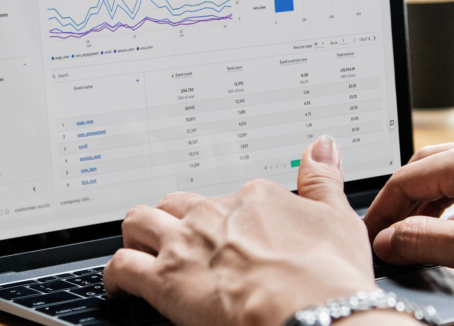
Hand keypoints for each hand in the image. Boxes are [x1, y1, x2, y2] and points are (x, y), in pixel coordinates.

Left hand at [103, 136, 413, 325]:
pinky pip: (122, 267)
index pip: (232, 197)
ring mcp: (187, 245)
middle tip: (183, 238)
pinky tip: (121, 284)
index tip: (237, 233)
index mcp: (255, 198)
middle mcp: (215, 214)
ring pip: (140, 222)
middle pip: (178, 205)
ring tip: (142, 248)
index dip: (232, 216)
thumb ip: (322, 178)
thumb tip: (322, 145)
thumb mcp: (337, 216)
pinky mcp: (165, 280)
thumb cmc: (328, 272)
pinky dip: (116, 275)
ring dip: (139, 234)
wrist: (310, 310)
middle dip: (175, 219)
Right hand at [364, 139, 453, 292]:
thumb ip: (425, 241)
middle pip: (425, 169)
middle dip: (401, 201)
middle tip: (387, 231)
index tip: (369, 234)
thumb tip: (387, 240)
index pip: (405, 179)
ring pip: (451, 173)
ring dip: (427, 202)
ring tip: (416, 231)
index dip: (381, 209)